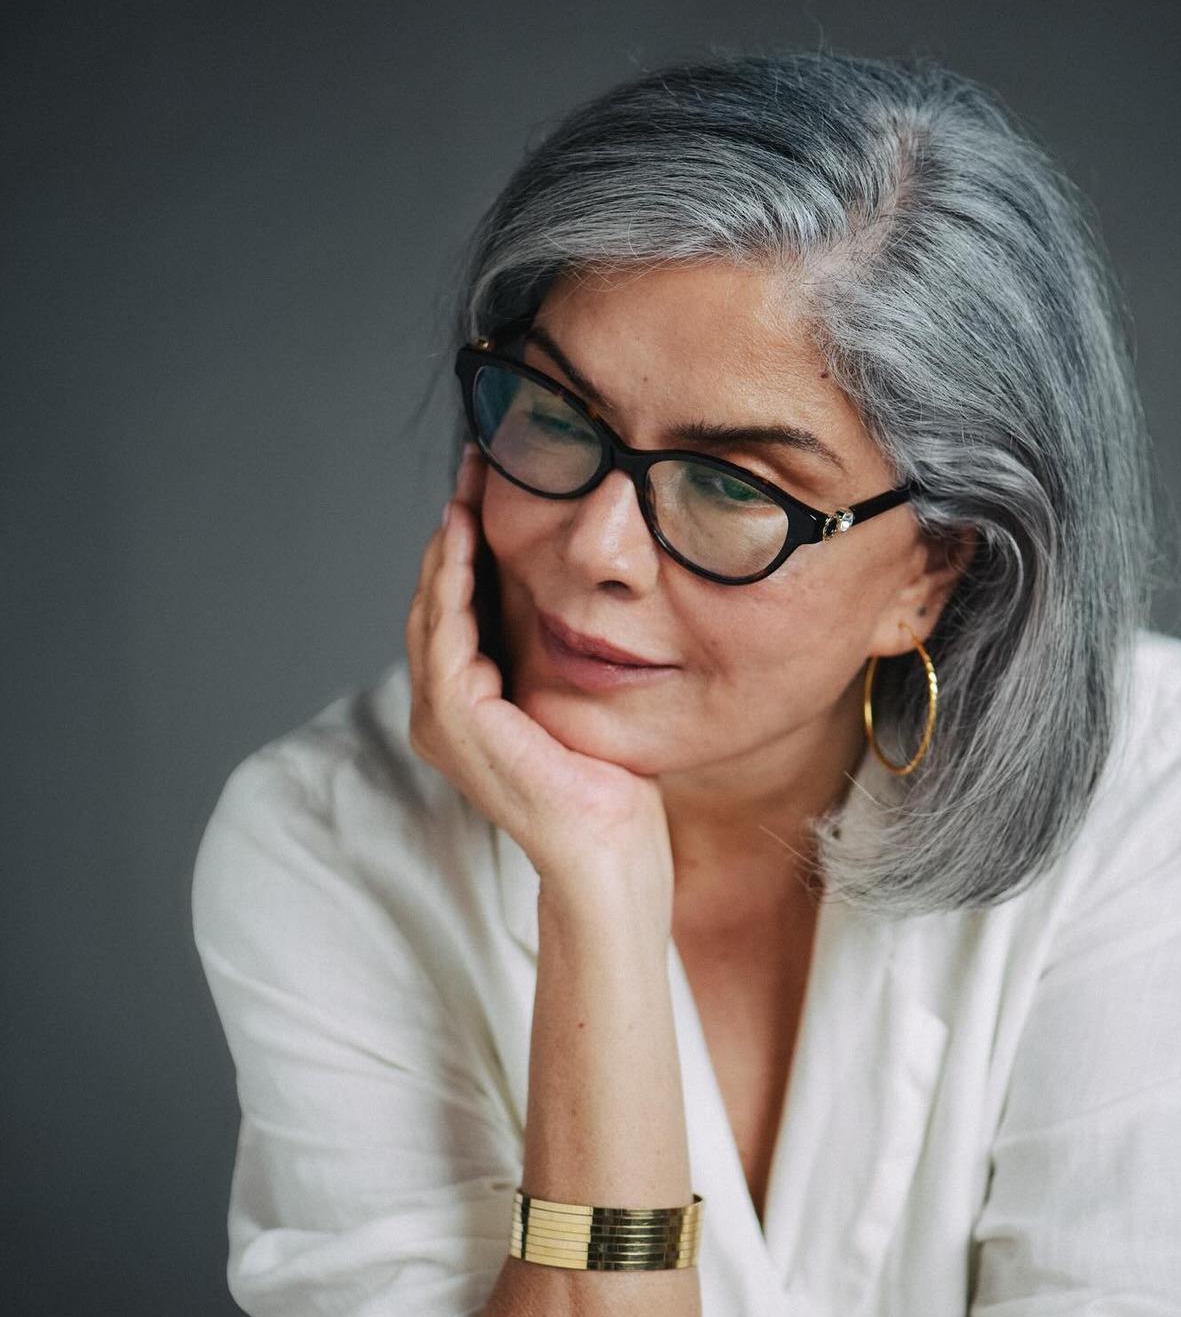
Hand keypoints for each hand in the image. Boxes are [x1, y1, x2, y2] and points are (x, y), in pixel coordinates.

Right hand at [405, 444, 673, 897]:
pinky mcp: (456, 719)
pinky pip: (445, 631)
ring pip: (432, 607)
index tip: (490, 488)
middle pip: (436, 600)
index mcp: (466, 708)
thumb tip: (579, 593)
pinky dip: (452, 579)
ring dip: (448, 544)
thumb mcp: (578, 698)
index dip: (468, 547)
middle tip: (475, 465)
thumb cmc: (610, 787)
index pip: (457, 611)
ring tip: (468, 487)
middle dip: (454, 531)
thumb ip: (558, 652)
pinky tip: (467, 535)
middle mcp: (441, 713)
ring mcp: (441, 719)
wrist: (612, 851)